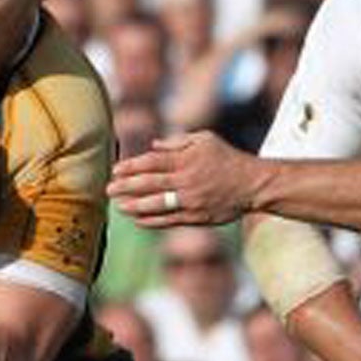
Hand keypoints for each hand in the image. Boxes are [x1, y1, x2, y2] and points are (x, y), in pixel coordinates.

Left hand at [107, 133, 258, 226]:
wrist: (253, 184)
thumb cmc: (227, 158)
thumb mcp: (205, 140)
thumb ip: (177, 142)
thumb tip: (153, 146)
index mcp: (186, 160)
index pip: (152, 163)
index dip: (131, 167)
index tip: (115, 170)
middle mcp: (186, 181)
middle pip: (149, 184)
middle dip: (126, 187)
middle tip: (108, 190)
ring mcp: (191, 201)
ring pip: (156, 205)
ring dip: (134, 206)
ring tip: (118, 206)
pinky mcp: (196, 217)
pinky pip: (169, 220)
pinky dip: (151, 220)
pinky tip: (137, 219)